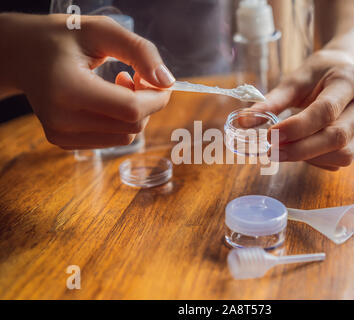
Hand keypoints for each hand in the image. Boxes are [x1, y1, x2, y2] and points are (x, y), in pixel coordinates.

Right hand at [0, 14, 174, 149]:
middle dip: (147, 103)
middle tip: (134, 77)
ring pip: (126, 137)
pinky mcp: (63, 141)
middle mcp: (61, 119)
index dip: (157, 97)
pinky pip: (112, 140)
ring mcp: (60, 134)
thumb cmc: (63, 38)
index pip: (131, 109)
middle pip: (132, 126)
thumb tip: (167, 82)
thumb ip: (140, 51)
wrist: (22, 54)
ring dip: (135, 114)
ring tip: (118, 87)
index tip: (159, 80)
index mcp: (68, 88)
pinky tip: (107, 101)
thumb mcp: (102, 30)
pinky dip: (120, 122)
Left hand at [253, 50, 353, 170]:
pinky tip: (301, 151)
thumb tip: (241, 121)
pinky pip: (343, 160)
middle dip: (301, 149)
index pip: (325, 111)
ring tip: (284, 150)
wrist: (352, 66)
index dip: (296, 127)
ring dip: (310, 158)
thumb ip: (272, 100)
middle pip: (337, 138)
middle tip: (271, 151)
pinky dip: (319, 161)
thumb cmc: (321, 72)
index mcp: (350, 81)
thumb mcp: (297, 78)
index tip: (269, 135)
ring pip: (343, 154)